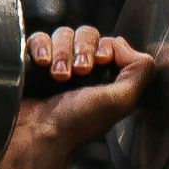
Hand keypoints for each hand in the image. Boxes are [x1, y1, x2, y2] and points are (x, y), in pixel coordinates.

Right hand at [11, 25, 154, 157]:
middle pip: (87, 34)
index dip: (105, 47)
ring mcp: (55, 64)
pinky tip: (42, 64)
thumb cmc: (78, 122)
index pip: (109, 42)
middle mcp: (81, 69)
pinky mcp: (30, 62)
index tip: (99, 63)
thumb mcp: (121, 101)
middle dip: (83, 49)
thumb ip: (139, 72)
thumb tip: (123, 43)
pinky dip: (41, 47)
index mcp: (105, 78)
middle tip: (79, 72)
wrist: (37, 134)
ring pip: (63, 34)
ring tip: (58, 76)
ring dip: (62, 52)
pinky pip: (38, 38)